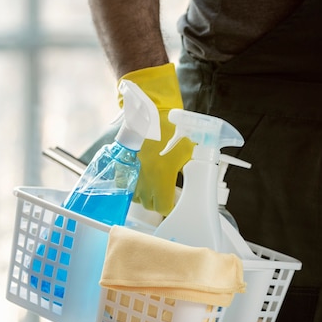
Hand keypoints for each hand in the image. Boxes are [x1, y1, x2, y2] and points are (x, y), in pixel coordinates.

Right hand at [118, 63, 193, 215]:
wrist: (149, 112)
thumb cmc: (169, 128)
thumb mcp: (188, 148)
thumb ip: (193, 164)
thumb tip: (200, 171)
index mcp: (161, 179)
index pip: (163, 208)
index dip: (169, 208)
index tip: (173, 204)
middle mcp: (143, 180)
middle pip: (148, 205)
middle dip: (157, 202)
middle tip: (164, 194)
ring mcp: (130, 173)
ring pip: (135, 196)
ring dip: (144, 195)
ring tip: (151, 186)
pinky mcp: (121, 164)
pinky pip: (123, 184)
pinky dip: (130, 184)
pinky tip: (138, 177)